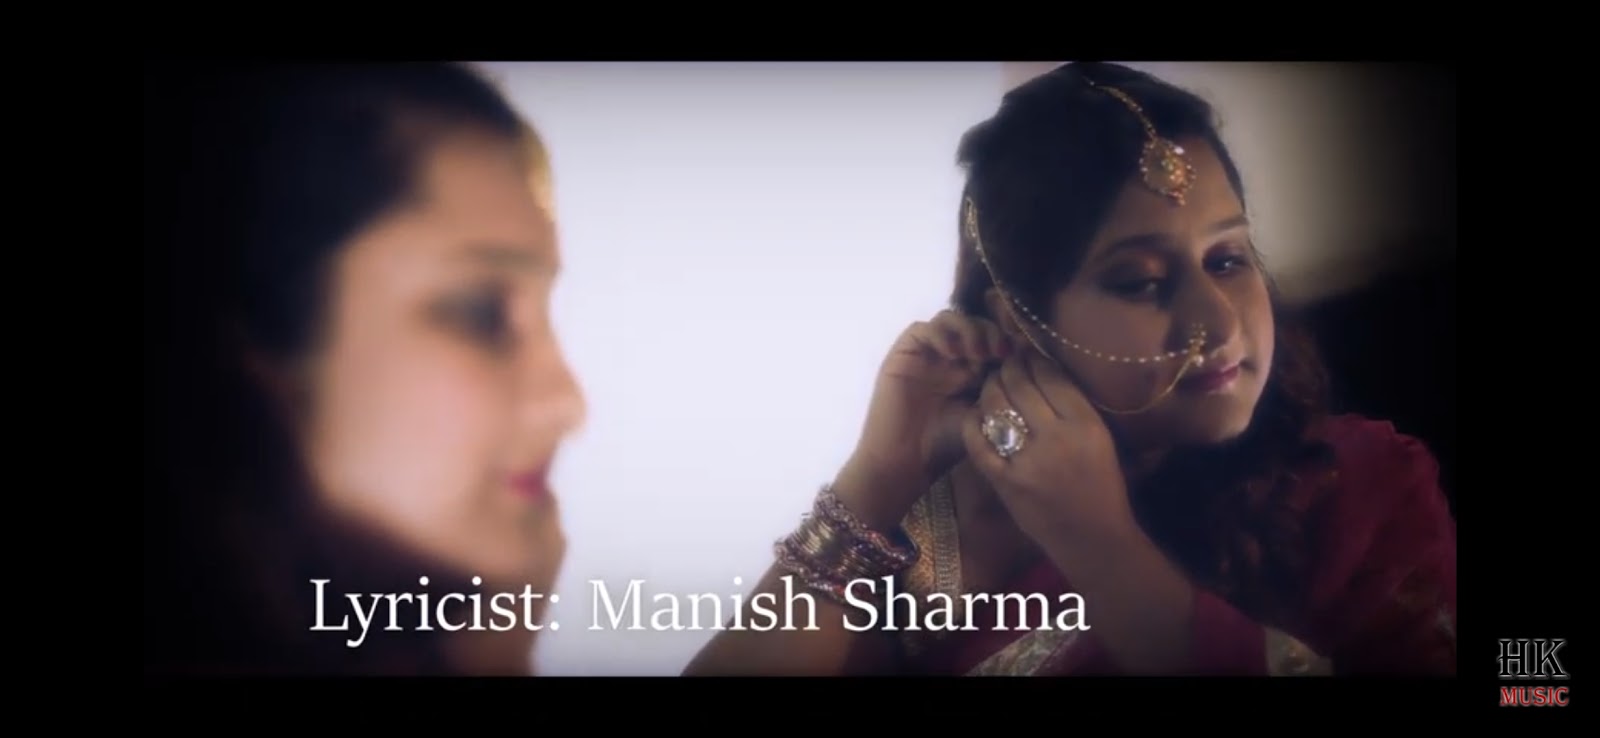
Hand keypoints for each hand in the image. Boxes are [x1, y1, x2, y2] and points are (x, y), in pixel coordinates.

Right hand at [835, 310, 1013, 526]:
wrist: (906, 460)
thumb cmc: (945, 444)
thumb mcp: (983, 415)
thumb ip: (999, 390)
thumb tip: (1024, 367)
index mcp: (972, 370)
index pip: (993, 338)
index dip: (1008, 339)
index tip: (1023, 352)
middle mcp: (950, 357)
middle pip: (975, 323)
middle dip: (992, 332)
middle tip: (1001, 351)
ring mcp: (927, 353)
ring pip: (951, 319)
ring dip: (969, 329)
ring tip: (978, 352)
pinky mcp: (904, 353)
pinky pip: (922, 329)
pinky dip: (941, 334)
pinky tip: (954, 354)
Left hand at [959, 352, 1136, 548]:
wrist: (1093, 538)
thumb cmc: (1102, 487)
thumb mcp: (1101, 440)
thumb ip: (1074, 408)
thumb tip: (1044, 372)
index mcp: (1087, 424)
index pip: (1051, 375)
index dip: (1034, 359)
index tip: (1027, 354)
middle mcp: (1057, 437)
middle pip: (1021, 385)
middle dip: (1009, 368)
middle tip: (1004, 365)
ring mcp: (1028, 460)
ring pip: (997, 407)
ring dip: (990, 389)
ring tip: (991, 385)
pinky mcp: (1006, 481)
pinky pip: (978, 443)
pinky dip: (972, 424)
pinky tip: (973, 415)